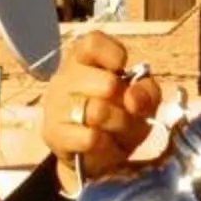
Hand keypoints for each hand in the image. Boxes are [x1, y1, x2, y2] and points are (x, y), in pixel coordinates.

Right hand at [41, 30, 160, 193]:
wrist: (92, 157)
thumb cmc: (117, 117)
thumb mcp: (141, 101)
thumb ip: (146, 92)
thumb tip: (133, 98)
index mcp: (82, 59)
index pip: (93, 43)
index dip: (113, 55)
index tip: (121, 70)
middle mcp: (64, 77)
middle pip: (107, 83)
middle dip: (125, 104)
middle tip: (123, 112)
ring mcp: (55, 105)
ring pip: (99, 112)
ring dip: (118, 126)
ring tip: (114, 130)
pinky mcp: (53, 133)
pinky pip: (90, 138)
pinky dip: (105, 145)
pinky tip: (101, 144)